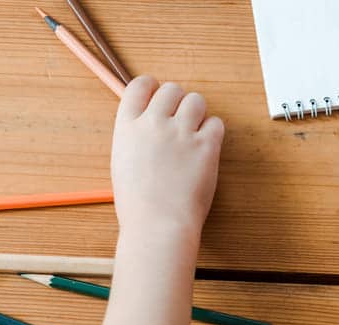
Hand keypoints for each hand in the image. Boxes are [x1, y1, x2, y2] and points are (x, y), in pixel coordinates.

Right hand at [111, 75, 224, 244]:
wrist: (158, 226)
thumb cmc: (139, 206)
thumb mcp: (123, 165)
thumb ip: (136, 139)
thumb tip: (148, 126)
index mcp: (128, 126)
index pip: (140, 85)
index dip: (153, 88)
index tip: (159, 99)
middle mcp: (154, 123)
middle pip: (172, 90)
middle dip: (178, 104)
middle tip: (180, 127)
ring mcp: (180, 133)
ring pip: (196, 101)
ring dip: (197, 115)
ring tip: (194, 139)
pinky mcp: (205, 147)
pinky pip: (216, 124)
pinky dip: (213, 134)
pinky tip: (206, 151)